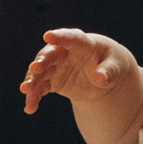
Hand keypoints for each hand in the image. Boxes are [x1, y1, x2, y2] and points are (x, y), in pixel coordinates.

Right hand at [22, 28, 138, 115]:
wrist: (105, 75)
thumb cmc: (112, 64)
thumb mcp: (116, 67)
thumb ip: (109, 71)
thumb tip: (100, 78)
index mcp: (83, 43)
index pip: (71, 38)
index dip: (60, 36)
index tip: (47, 35)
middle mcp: (65, 53)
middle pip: (50, 54)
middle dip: (42, 61)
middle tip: (35, 68)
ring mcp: (57, 67)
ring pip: (41, 72)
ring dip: (32, 80)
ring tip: (26, 91)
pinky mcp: (53, 81)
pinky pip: (41, 88)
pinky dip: (35, 97)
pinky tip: (30, 108)